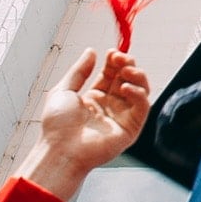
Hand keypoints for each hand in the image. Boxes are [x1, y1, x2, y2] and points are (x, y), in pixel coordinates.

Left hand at [22, 48, 150, 201]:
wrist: (61, 150)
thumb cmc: (57, 126)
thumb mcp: (63, 91)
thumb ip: (79, 70)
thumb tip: (91, 51)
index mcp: (94, 98)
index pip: (112, 74)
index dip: (114, 62)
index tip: (112, 52)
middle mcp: (110, 105)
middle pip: (128, 79)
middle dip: (127, 64)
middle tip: (121, 58)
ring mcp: (122, 116)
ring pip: (140, 90)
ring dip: (137, 76)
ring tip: (127, 70)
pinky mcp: (131, 127)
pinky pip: (143, 106)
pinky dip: (139, 93)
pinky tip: (126, 88)